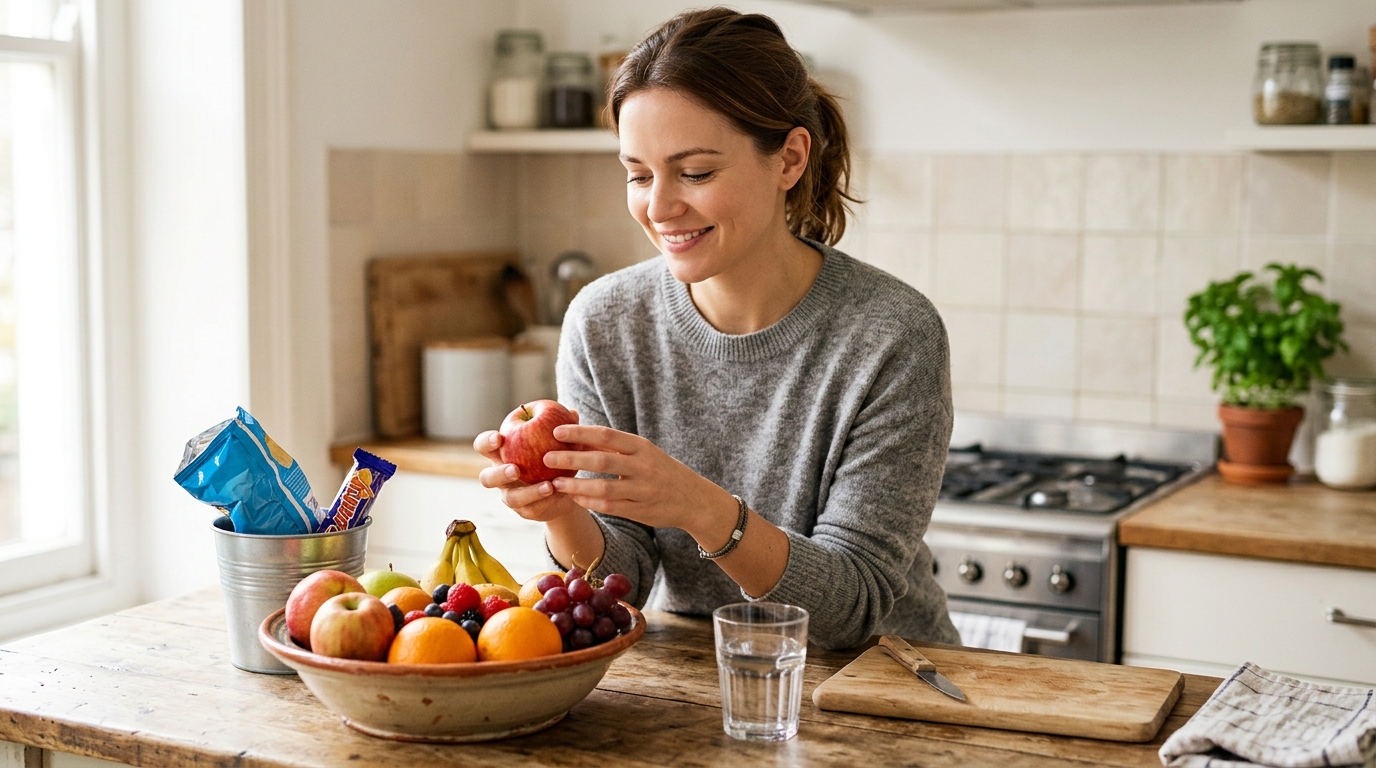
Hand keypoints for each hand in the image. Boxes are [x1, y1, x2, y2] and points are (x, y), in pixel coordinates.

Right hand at [473, 419, 582, 523]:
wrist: (564, 489)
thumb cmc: (554, 458)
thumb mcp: (558, 443)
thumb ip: (562, 428)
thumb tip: (572, 413)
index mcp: (503, 454)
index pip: (483, 446)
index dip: (486, 442)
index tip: (498, 438)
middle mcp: (501, 476)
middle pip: (487, 478)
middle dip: (499, 474)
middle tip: (515, 469)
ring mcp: (511, 495)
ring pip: (511, 498)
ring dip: (528, 492)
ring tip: (547, 486)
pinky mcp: (526, 511)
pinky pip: (531, 509)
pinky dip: (545, 502)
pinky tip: (558, 494)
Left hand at [543, 424, 736, 541]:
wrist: (694, 500)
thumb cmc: (660, 471)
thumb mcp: (644, 453)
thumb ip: (616, 447)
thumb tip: (579, 436)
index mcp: (642, 447)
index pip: (607, 435)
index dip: (581, 433)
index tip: (557, 431)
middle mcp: (643, 467)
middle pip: (601, 460)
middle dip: (571, 459)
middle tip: (546, 457)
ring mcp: (642, 490)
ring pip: (603, 487)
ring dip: (576, 486)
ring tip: (555, 483)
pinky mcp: (641, 511)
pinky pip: (610, 507)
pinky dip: (590, 503)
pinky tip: (575, 499)